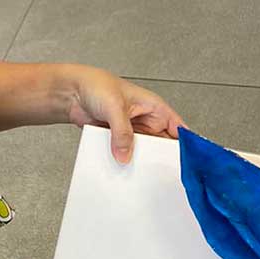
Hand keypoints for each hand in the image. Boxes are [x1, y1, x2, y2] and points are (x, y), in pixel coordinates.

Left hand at [64, 65, 184, 163]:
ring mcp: (131, 131)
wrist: (72, 92)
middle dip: (161, 157)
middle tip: (161, 172)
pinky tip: (123, 168)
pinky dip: (124, 160)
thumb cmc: (97, 86)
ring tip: (142, 172)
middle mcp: (145, 120)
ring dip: (141, 160)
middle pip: (162, 144)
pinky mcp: (117, 139)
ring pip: (143, 151)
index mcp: (153, 107)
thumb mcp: (115, 108)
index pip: (177, 127)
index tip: (186, 160)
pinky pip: (125, 153)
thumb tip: (126, 155)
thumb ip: (122, 133)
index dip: (185, 143)